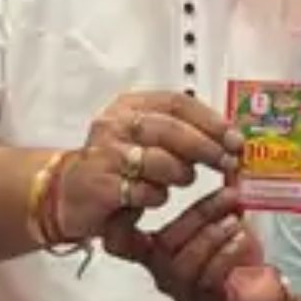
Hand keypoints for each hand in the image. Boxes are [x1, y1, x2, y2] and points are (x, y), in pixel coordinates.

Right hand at [58, 91, 243, 240]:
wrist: (67, 192)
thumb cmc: (115, 164)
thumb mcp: (146, 139)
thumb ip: (182, 132)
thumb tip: (229, 137)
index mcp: (130, 106)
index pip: (177, 103)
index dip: (211, 120)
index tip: (234, 138)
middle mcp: (114, 124)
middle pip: (170, 129)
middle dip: (206, 147)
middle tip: (227, 162)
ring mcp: (104, 153)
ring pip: (157, 160)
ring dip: (180, 173)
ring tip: (183, 180)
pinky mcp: (97, 184)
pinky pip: (141, 190)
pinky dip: (156, 196)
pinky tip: (155, 197)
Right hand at [109, 188, 296, 300]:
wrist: (262, 289)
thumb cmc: (236, 250)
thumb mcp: (229, 213)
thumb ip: (223, 187)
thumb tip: (230, 151)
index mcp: (157, 249)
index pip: (122, 240)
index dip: (121, 222)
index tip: (139, 194)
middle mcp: (163, 271)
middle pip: (164, 243)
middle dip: (198, 214)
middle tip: (228, 195)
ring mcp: (182, 289)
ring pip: (182, 263)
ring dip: (212, 234)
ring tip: (236, 218)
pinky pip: (207, 279)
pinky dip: (225, 254)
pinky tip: (241, 238)